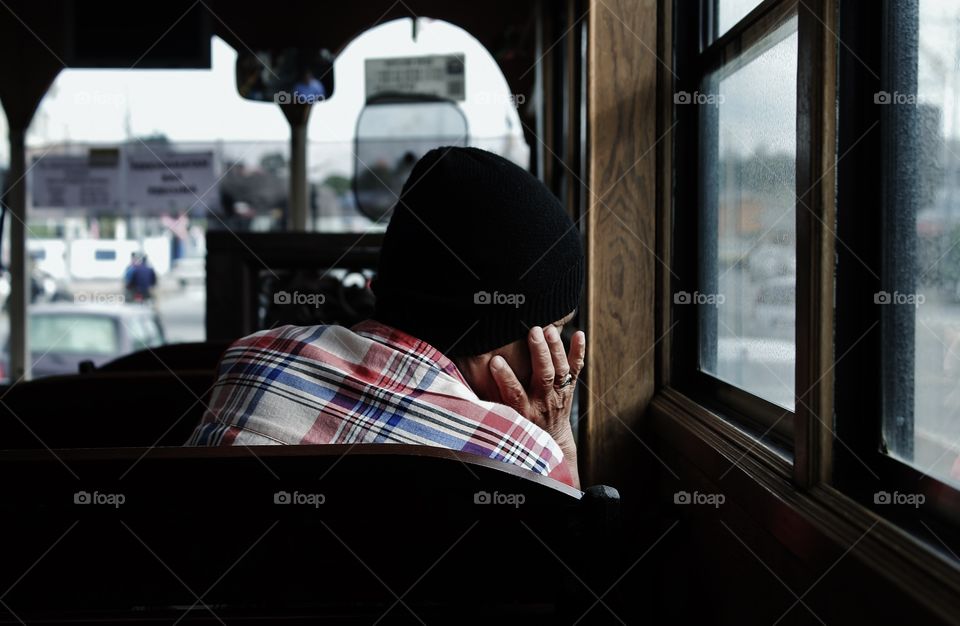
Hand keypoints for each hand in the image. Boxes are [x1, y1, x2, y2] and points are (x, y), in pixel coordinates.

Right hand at [489, 325, 584, 486]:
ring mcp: (558, 395)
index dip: (505, 377)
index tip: (495, 360)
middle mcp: (543, 402)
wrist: (552, 441)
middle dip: (539, 353)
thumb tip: (462, 387)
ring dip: (556, 348)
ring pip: (560, 370)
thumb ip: (488, 404)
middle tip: (532, 331)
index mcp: (524, 411)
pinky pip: (576, 369)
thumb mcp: (504, 421)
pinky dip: (578, 351)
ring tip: (548, 329)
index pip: (514, 393)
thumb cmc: (521, 426)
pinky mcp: (569, 388)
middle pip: (544, 376)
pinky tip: (579, 333)